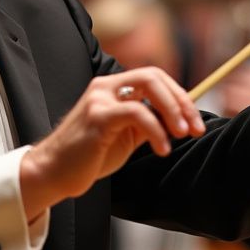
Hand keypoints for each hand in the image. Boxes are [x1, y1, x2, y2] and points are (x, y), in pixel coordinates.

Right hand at [20, 67, 203, 221]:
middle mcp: (106, 86)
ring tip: (181, 136)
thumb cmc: (88, 156)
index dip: (179, 97)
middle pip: (154, 77)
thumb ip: (148, 122)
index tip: (195, 122)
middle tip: (194, 129)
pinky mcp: (98, 116)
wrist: (54, 173)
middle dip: (181, 102)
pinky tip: (161, 149)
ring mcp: (100, 99)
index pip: (154, 78)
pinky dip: (156, 130)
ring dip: (173, 113)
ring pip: (149, 88)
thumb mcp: (125, 135)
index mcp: (112, 88)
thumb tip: (181, 119)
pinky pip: (137, 113)